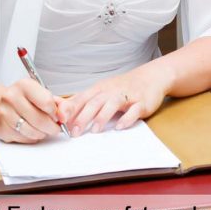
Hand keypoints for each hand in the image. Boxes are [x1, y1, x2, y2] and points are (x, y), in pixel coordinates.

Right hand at [0, 78, 63, 142]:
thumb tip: (65, 116)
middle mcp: (12, 97)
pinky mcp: (2, 128)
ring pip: (32, 131)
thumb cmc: (25, 99)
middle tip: (56, 128)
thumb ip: (59, 103)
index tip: (58, 116)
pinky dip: (31, 137)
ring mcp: (5, 113)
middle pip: (39, 119)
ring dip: (42, 134)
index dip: (55, 113)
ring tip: (44, 130)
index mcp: (24, 85)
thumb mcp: (42, 93)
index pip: (46, 102)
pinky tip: (32, 131)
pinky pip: (23, 138)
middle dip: (52, 127)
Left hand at [57, 64, 171, 136]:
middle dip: (83, 117)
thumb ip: (83, 101)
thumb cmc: (122, 87)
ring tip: (95, 130)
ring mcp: (127, 96)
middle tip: (74, 132)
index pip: (82, 99)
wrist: (151, 77)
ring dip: (103, 117)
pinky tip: (120, 127)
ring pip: (112, 104)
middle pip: (94, 102)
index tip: (60, 121)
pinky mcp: (141, 102)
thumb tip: (61, 111)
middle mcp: (111, 91)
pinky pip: (133, 111)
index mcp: (99, 89)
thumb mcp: (101, 91)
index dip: (70, 109)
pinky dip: (126, 118)